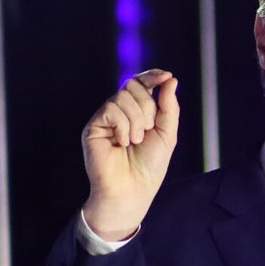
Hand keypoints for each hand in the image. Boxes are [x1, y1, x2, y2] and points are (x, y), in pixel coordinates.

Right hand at [80, 69, 179, 239]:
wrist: (133, 189)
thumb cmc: (149, 166)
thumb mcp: (166, 134)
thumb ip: (169, 107)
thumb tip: (171, 80)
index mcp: (137, 111)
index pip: (141, 83)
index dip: (152, 76)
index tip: (166, 76)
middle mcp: (119, 111)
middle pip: (133, 85)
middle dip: (147, 105)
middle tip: (148, 129)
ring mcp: (105, 118)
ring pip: (122, 96)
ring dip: (136, 120)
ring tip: (135, 141)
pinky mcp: (93, 127)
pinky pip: (111, 109)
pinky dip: (122, 126)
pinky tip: (121, 142)